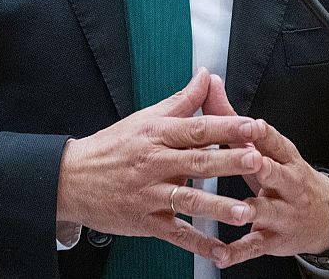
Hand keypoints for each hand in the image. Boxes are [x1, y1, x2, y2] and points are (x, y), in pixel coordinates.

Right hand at [56, 68, 263, 260]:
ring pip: (188, 201)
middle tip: (256, 161)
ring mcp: (150, 194)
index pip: (196, 129)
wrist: (72, 178)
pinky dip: (198, 245)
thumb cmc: (112, 147)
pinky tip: (221, 252)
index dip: (226, 127)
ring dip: (218, 208)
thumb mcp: (145, 118)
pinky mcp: (145, 221)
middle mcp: (155, 163)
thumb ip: (182, 100)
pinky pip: (176, 234)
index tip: (252, 126)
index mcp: (157, 135)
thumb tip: (206, 76)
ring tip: (245, 212)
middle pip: (197, 162)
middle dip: (229, 163)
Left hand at [201, 75, 328, 268]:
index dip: (263, 132)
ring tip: (235, 211)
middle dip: (264, 168)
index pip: (274, 139)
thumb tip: (211, 83)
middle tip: (252, 163)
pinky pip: (255, 245)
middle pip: (276, 172)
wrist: (325, 217)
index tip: (252, 123)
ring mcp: (282, 212)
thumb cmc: (286, 176)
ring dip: (250, 210)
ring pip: (266, 209)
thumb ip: (232, 118)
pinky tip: (221, 254)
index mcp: (283, 157)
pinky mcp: (275, 238)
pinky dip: (238, 251)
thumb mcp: (266, 148)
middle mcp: (287, 183)